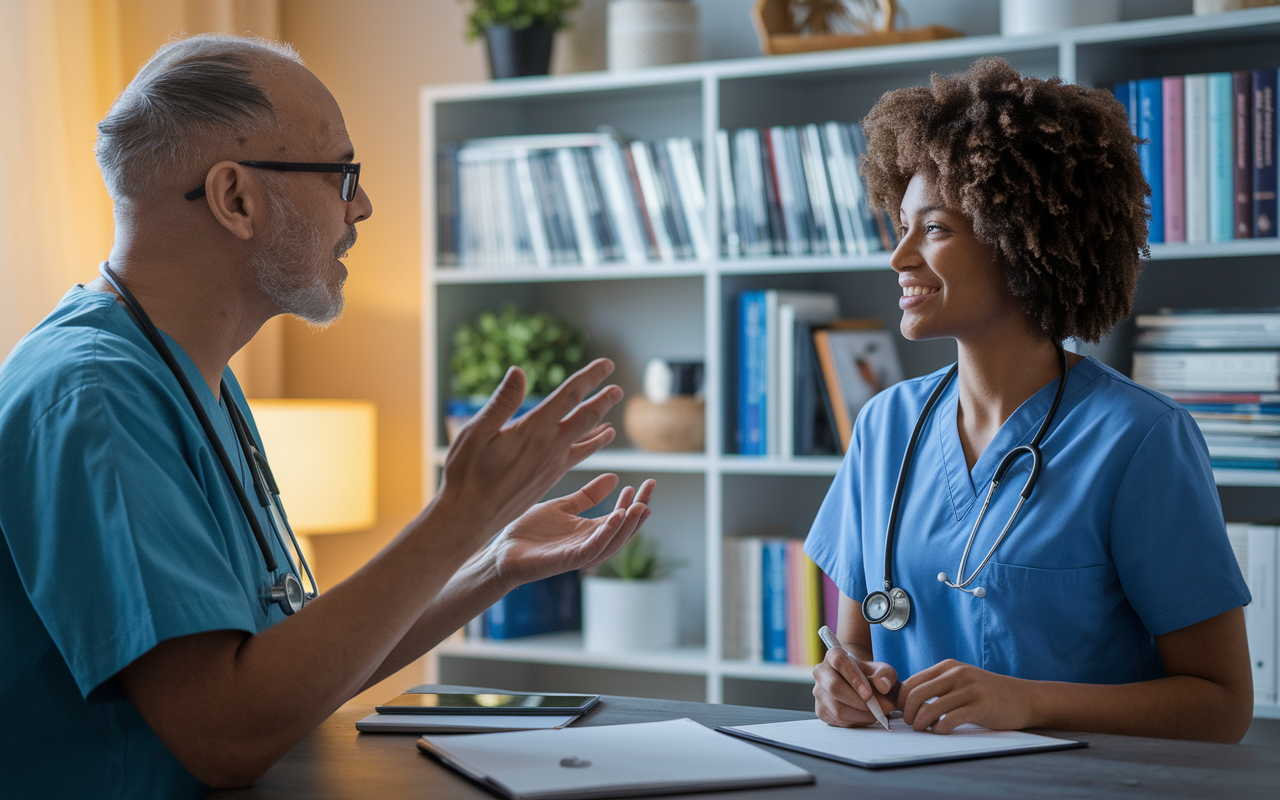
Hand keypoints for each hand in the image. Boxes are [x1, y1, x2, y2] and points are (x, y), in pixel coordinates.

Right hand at [440, 359, 621, 542]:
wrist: (470, 517)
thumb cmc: (466, 472)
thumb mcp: (475, 432)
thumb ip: (501, 402)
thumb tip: (519, 371)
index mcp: (533, 430)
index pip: (570, 397)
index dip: (590, 377)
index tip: (607, 364)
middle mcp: (549, 447)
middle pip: (586, 417)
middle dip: (603, 399)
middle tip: (618, 387)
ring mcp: (552, 465)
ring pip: (586, 439)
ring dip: (601, 423)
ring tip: (614, 414)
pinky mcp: (549, 478)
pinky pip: (578, 456)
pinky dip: (592, 444)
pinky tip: (598, 440)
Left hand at [487, 475, 655, 587]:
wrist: (501, 551)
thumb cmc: (528, 532)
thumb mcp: (562, 507)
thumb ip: (587, 496)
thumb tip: (614, 477)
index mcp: (589, 531)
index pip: (621, 516)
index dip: (636, 501)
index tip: (649, 481)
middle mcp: (589, 543)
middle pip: (623, 529)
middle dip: (639, 510)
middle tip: (650, 488)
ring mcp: (579, 553)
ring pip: (614, 542)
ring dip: (629, 525)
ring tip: (640, 505)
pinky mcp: (567, 560)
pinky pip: (593, 549)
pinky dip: (606, 534)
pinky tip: (615, 517)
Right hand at [813, 646, 897, 727]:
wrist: (863, 687)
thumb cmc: (871, 676)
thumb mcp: (883, 671)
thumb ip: (885, 675)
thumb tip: (883, 686)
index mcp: (833, 655)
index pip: (839, 662)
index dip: (854, 678)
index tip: (869, 694)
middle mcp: (821, 672)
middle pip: (835, 687)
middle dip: (860, 702)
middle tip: (881, 708)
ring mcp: (819, 692)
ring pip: (837, 707)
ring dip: (861, 714)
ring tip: (878, 713)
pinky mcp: (821, 710)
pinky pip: (838, 719)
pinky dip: (856, 720)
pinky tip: (866, 715)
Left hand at [898, 659, 1034, 733]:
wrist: (1025, 698)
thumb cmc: (989, 694)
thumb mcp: (962, 681)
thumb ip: (939, 685)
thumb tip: (909, 700)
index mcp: (948, 667)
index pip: (912, 681)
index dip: (902, 699)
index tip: (902, 712)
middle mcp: (957, 674)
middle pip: (916, 693)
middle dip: (907, 712)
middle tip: (910, 723)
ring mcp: (969, 689)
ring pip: (930, 708)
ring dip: (921, 723)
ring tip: (923, 729)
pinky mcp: (980, 706)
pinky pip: (949, 720)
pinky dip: (939, 729)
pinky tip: (941, 731)